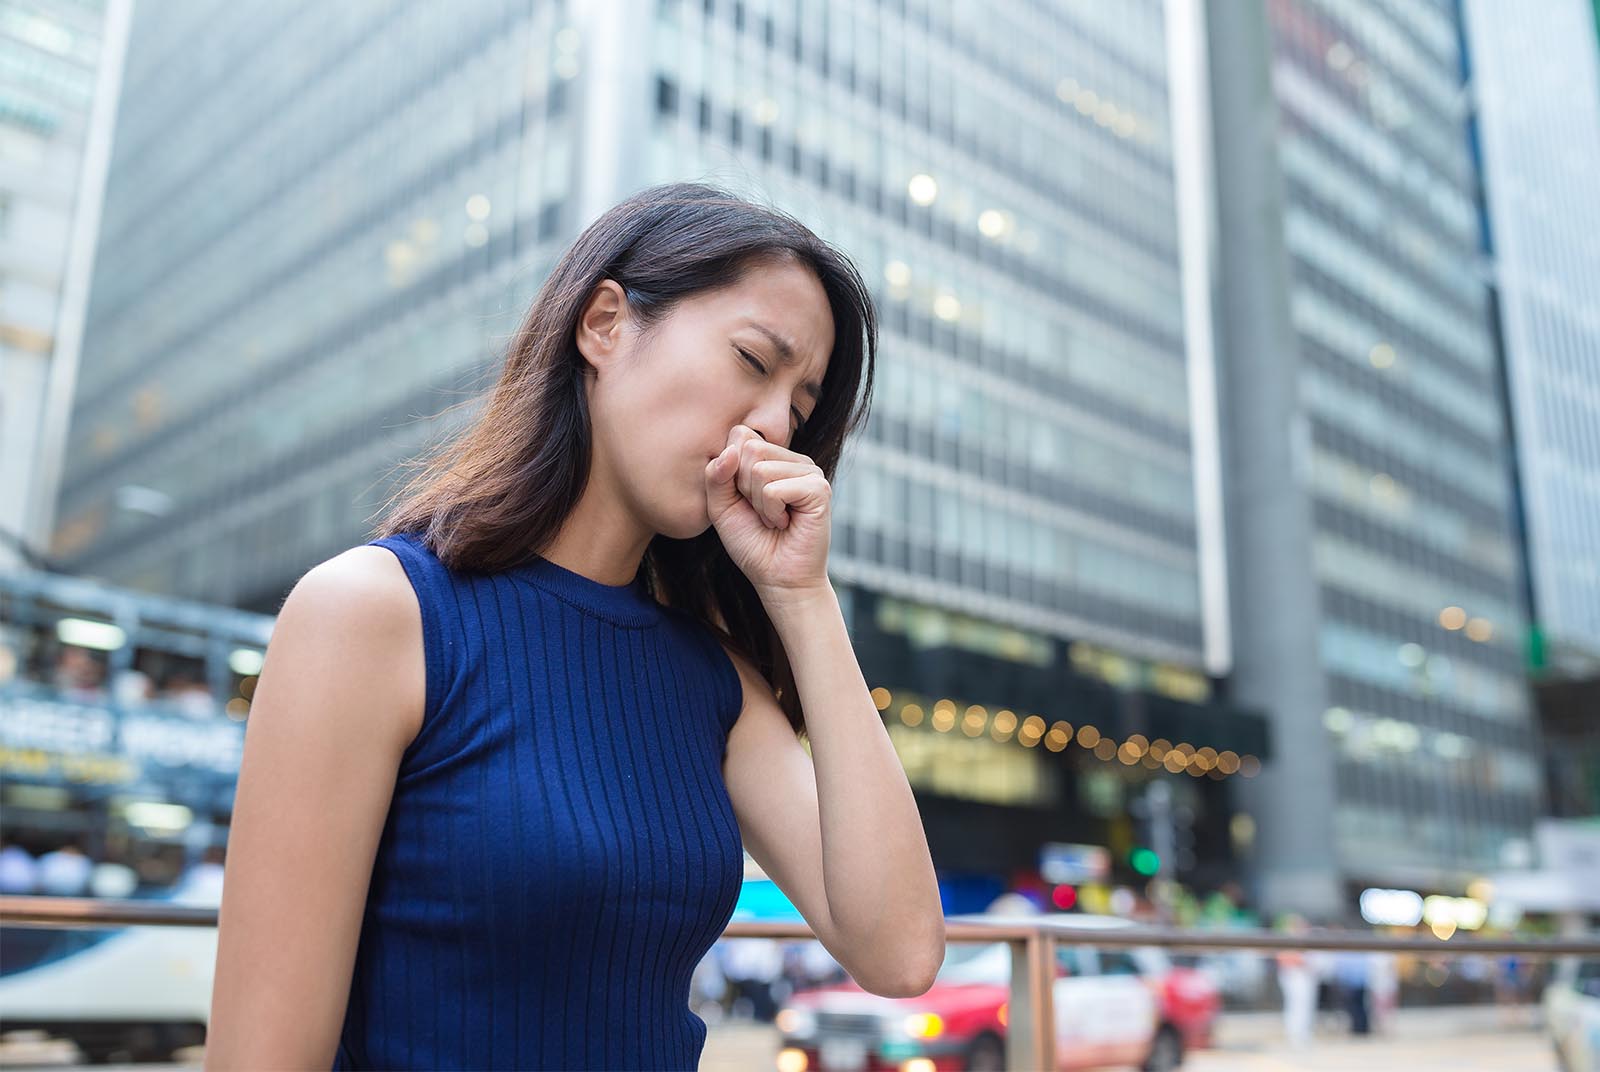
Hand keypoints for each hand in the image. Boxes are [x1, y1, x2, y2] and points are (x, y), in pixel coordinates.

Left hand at [704, 424, 831, 601]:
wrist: (778, 579)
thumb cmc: (752, 543)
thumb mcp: (721, 507)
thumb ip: (716, 475)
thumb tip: (732, 449)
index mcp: (773, 457)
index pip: (740, 435)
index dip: (730, 471)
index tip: (744, 499)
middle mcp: (794, 459)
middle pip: (749, 448)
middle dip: (744, 488)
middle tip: (761, 512)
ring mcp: (809, 471)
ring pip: (760, 469)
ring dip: (758, 504)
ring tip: (774, 519)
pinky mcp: (818, 488)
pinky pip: (774, 489)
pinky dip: (771, 513)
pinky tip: (786, 523)